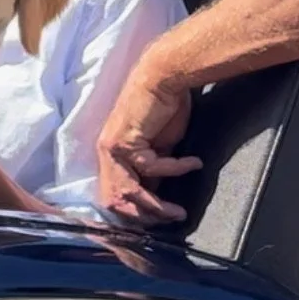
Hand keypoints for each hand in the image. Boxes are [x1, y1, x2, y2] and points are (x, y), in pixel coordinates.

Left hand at [97, 67, 200, 224]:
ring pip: (128, 191)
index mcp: (111, 157)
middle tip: (169, 220)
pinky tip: (193, 163)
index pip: (113, 196)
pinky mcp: (124, 142)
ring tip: (178, 212)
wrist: (163, 77)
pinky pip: (151, 167)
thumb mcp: (158, 148)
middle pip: (114, 201)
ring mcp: (112, 149)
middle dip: (144, 217)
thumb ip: (153, 171)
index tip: (159, 221)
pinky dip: (175, 169)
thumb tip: (157, 194)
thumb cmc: (164, 108)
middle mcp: (105, 155)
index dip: (134, 213)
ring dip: (156, 206)